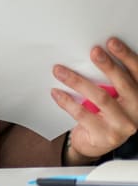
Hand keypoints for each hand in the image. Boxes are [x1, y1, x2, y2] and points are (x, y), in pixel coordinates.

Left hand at [51, 37, 137, 164]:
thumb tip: (89, 53)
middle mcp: (136, 111)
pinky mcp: (106, 136)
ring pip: (101, 98)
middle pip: (124, 84)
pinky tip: (56, 92)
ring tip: (59, 70)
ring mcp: (123, 126)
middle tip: (94, 51)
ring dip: (78, 81)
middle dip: (108, 66)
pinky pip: (83, 114)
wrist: (94, 143)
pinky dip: (67, 101)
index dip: (126, 57)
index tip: (111, 42)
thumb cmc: (102, 113)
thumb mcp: (110, 95)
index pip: (137, 73)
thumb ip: (107, 79)